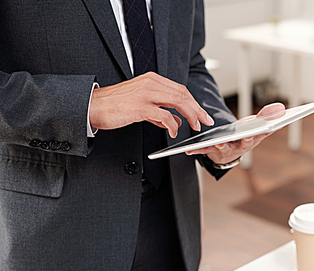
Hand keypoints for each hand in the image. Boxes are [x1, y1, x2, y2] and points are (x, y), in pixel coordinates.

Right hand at [89, 72, 213, 137]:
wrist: (92, 106)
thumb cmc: (114, 106)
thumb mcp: (139, 104)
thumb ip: (157, 110)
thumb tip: (173, 121)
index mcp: (152, 79)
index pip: (180, 89)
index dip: (194, 102)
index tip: (202, 113)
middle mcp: (150, 83)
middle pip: (183, 94)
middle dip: (197, 109)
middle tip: (206, 121)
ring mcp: (146, 93)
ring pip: (178, 101)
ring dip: (190, 115)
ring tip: (194, 127)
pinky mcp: (140, 106)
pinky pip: (165, 115)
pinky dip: (173, 125)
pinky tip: (174, 132)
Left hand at [185, 102, 285, 164]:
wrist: (227, 152)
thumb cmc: (242, 135)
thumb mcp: (254, 123)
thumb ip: (266, 115)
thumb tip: (282, 107)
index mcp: (254, 138)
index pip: (265, 132)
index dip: (270, 129)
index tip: (276, 125)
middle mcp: (242, 146)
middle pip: (246, 143)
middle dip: (247, 140)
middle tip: (247, 136)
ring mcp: (228, 150)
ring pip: (226, 148)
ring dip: (223, 146)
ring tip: (220, 142)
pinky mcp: (214, 152)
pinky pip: (205, 151)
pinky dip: (198, 150)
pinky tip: (189, 149)